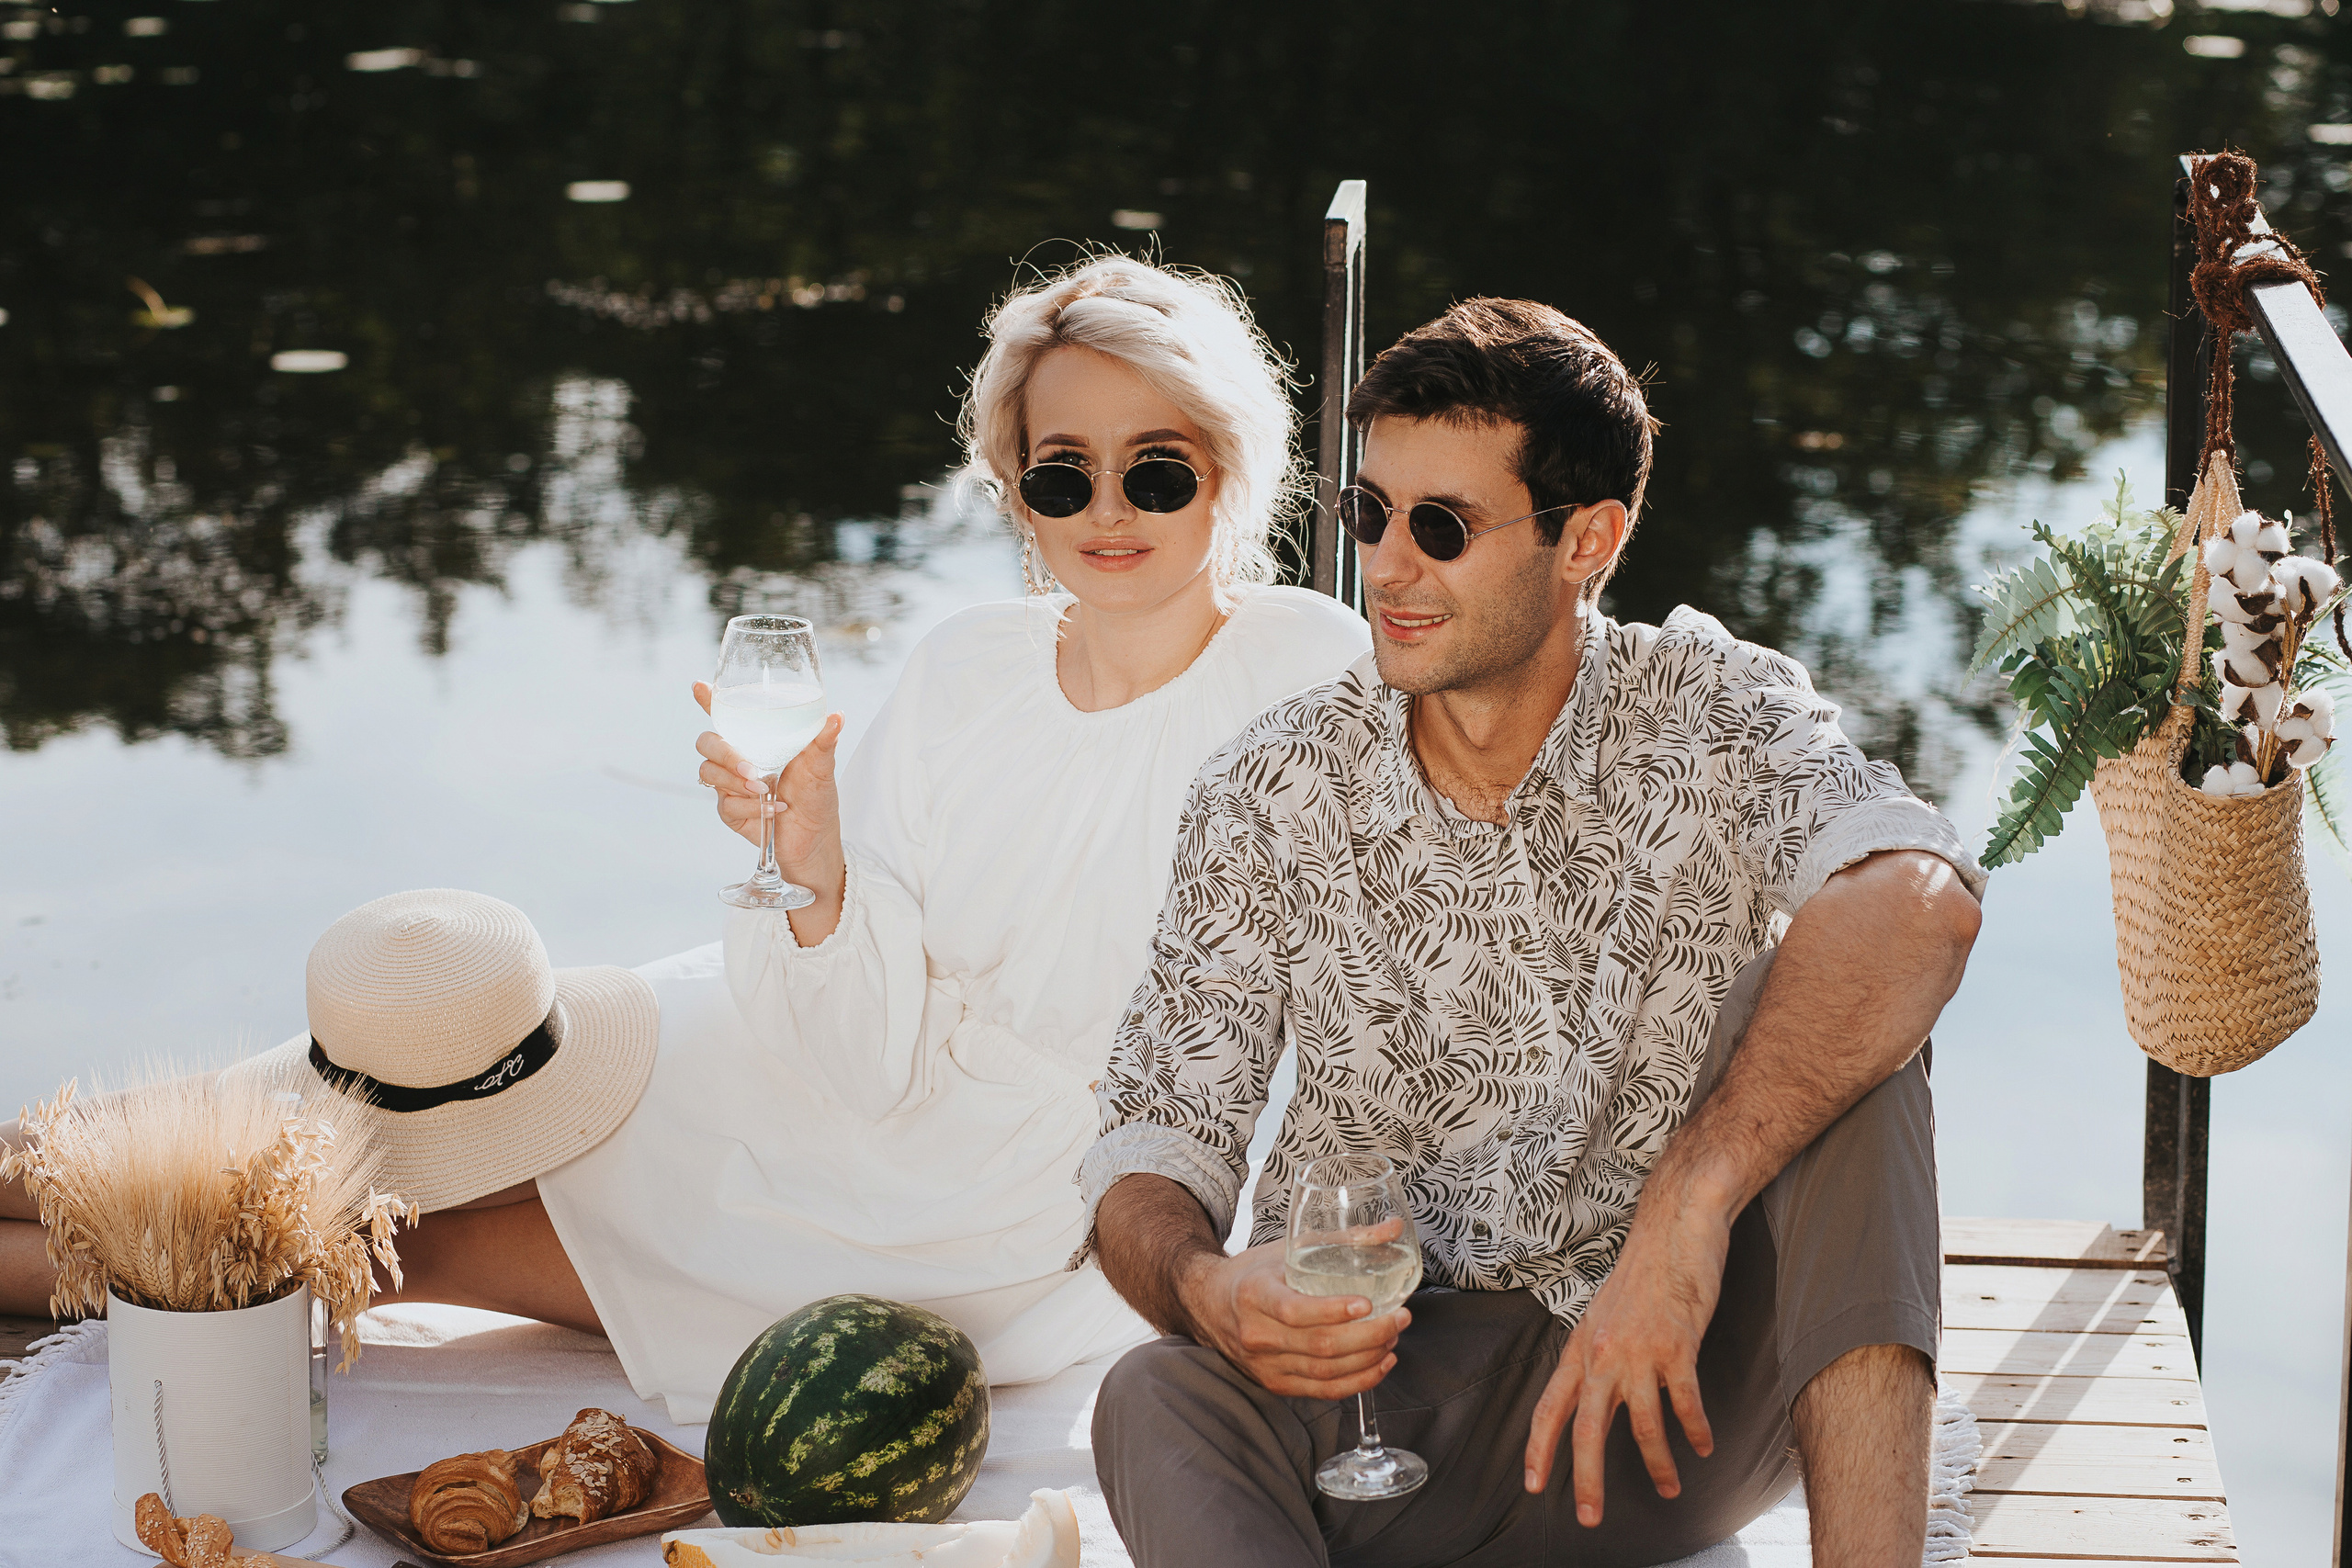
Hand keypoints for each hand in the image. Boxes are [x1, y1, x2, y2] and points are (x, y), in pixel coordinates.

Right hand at [693, 682, 848, 933]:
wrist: (815, 841)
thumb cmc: (816, 798)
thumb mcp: (822, 767)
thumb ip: (823, 741)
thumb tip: (836, 717)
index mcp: (756, 741)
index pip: (727, 716)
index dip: (710, 700)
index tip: (699, 686)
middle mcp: (737, 759)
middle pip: (707, 742)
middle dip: (723, 752)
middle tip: (751, 768)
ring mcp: (730, 786)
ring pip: (707, 772)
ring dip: (735, 781)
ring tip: (765, 789)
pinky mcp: (730, 811)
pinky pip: (724, 804)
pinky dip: (750, 807)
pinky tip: (774, 810)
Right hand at [1176, 1239, 1407, 1398]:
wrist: (1210, 1305)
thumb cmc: (1254, 1273)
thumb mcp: (1288, 1248)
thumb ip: (1342, 1239)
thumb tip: (1394, 1229)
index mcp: (1255, 1294)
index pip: (1295, 1311)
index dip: (1334, 1311)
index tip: (1367, 1303)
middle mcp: (1256, 1334)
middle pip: (1319, 1345)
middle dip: (1369, 1334)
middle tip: (1400, 1318)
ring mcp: (1265, 1364)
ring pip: (1325, 1372)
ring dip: (1368, 1358)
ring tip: (1393, 1338)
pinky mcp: (1276, 1383)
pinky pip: (1322, 1390)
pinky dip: (1357, 1382)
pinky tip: (1379, 1365)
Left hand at [1522, 1210, 1724, 1526]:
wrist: (1674, 1229)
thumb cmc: (1644, 1271)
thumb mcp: (1604, 1314)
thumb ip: (1599, 1354)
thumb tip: (1598, 1392)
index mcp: (1581, 1346)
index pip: (1550, 1406)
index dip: (1538, 1448)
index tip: (1533, 1483)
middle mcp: (1602, 1353)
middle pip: (1586, 1428)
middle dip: (1587, 1478)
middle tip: (1589, 1517)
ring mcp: (1639, 1351)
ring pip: (1643, 1426)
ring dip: (1657, 1464)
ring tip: (1668, 1488)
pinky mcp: (1676, 1346)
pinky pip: (1685, 1403)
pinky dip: (1696, 1430)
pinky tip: (1704, 1446)